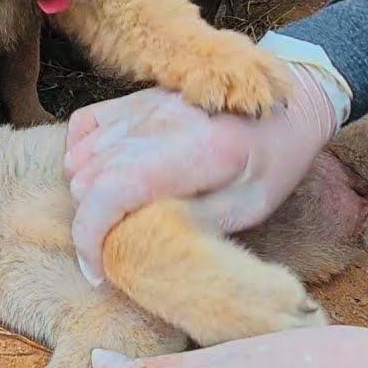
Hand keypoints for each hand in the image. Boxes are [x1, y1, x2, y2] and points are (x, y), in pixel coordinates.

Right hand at [66, 56, 344, 284]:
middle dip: (95, 223)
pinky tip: (101, 175)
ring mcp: (144, 105)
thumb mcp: (251, 207)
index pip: (112, 190)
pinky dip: (79, 155)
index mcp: (197, 151)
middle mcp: (161, 122)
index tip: (97, 270)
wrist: (288, 102)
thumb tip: (138, 244)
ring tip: (121, 211)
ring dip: (89, 194)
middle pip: (88, 181)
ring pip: (79, 159)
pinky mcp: (136, 98)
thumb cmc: (275, 161)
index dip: (90, 236)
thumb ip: (196, 223)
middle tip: (124, 242)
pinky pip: (82, 126)